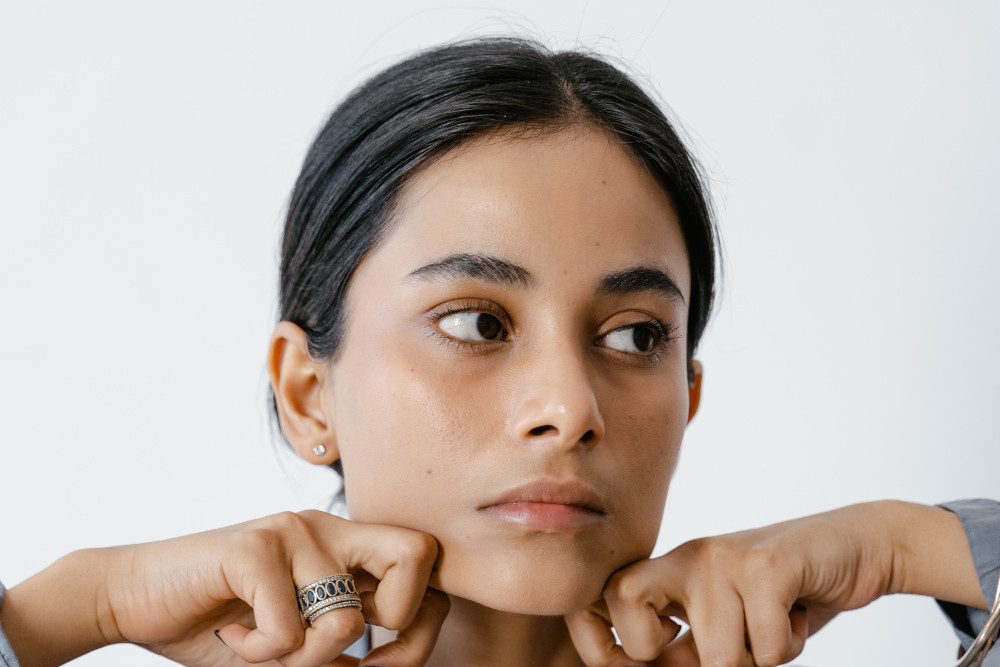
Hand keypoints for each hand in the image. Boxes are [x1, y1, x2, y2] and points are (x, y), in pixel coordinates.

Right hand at [3, 511, 447, 666]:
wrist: (131, 596)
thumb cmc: (220, 623)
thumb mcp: (295, 642)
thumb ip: (340, 645)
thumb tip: (394, 662)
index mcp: (343, 544)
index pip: (425, 563)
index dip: (421, 624)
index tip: (379, 662)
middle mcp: (326, 528)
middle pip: (417, 554)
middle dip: (398, 624)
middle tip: (351, 656)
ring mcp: (292, 532)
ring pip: (348, 619)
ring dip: (306, 660)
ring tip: (266, 648)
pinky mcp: (253, 547)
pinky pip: (288, 631)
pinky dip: (260, 655)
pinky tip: (234, 636)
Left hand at [565, 500, 983, 665]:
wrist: (859, 546)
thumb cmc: (786, 599)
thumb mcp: (726, 628)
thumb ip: (684, 651)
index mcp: (672, 570)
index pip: (606, 595)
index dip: (599, 640)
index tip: (632, 662)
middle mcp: (689, 557)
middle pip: (627, 599)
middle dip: (671, 651)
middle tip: (727, 650)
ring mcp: (725, 558)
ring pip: (717, 656)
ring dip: (757, 660)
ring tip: (775, 626)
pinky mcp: (766, 565)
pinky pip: (766, 646)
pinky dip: (790, 647)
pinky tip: (799, 613)